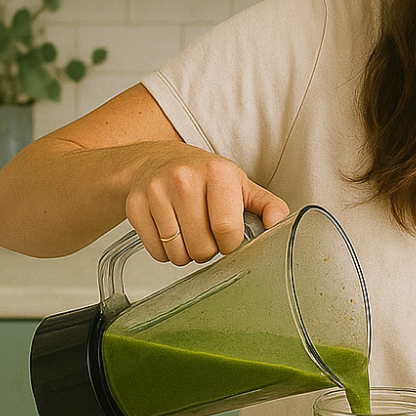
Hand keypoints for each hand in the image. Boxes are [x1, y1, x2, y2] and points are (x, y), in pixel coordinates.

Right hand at [123, 142, 289, 264]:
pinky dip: (165, 253)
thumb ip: (267, 205)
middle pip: (201, 246)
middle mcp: (184, 179)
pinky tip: (171, 234)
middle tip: (207, 235)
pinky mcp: (135, 206)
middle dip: (208, 251)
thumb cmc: (204, 176)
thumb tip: (279, 224)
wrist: (156, 160)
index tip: (228, 238)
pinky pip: (156, 252)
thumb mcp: (240, 185)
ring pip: (177, 254)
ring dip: (187, 254)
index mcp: (218, 173)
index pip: (227, 230)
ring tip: (190, 234)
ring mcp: (156, 192)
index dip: (230, 244)